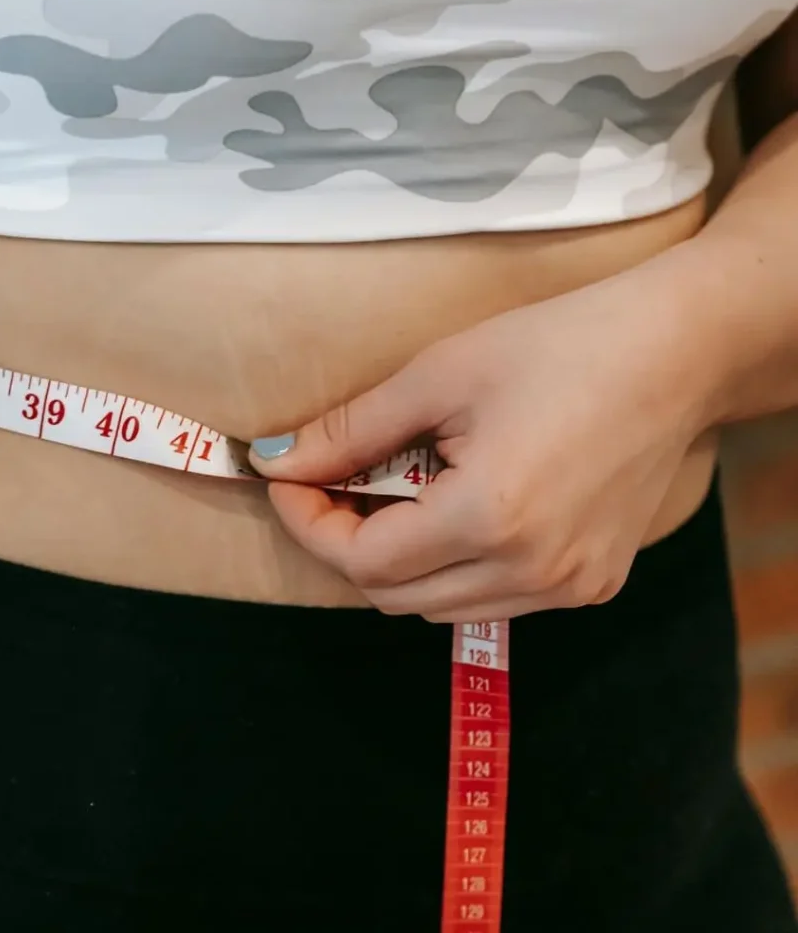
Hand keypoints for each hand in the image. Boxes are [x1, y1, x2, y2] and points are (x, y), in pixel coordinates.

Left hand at [249, 266, 716, 621]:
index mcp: (490, 518)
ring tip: (395, 493)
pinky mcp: (593, 584)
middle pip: (394, 596)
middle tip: (333, 484)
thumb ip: (350, 431)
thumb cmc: (557, 346)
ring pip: (440, 606)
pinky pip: (492, 599)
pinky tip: (457, 510)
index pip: (363, 561)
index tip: (288, 482)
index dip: (310, 524)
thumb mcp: (440, 375)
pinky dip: (453, 567)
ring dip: (397, 560)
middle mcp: (532, 571)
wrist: (676, 353)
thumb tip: (277, 461)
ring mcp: (569, 587)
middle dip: (346, 544)